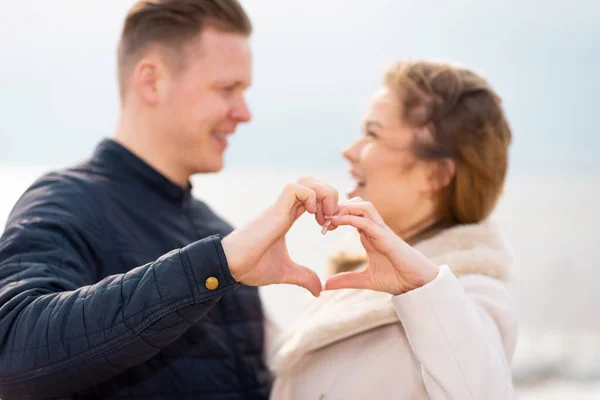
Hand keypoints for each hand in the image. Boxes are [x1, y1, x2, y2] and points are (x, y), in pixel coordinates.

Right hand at [221, 177, 338, 296]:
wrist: (231, 267)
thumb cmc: (252, 267)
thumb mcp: (285, 273)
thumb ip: (303, 277)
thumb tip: (319, 291)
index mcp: (288, 216)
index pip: (313, 197)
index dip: (327, 206)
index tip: (329, 226)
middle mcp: (285, 208)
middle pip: (312, 182)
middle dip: (330, 196)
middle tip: (331, 219)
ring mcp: (280, 207)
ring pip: (306, 181)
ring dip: (323, 194)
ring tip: (324, 217)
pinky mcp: (274, 210)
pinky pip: (296, 189)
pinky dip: (311, 198)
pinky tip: (312, 216)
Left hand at [325, 198, 439, 294]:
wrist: (418, 284)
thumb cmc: (397, 279)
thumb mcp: (366, 280)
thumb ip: (347, 280)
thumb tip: (326, 285)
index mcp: (370, 235)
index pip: (352, 215)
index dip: (336, 215)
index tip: (322, 226)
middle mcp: (375, 229)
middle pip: (357, 204)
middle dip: (339, 206)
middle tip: (322, 218)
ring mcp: (382, 231)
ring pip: (364, 206)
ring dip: (345, 207)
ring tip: (329, 218)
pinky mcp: (386, 237)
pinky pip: (367, 221)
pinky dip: (351, 218)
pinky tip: (337, 221)